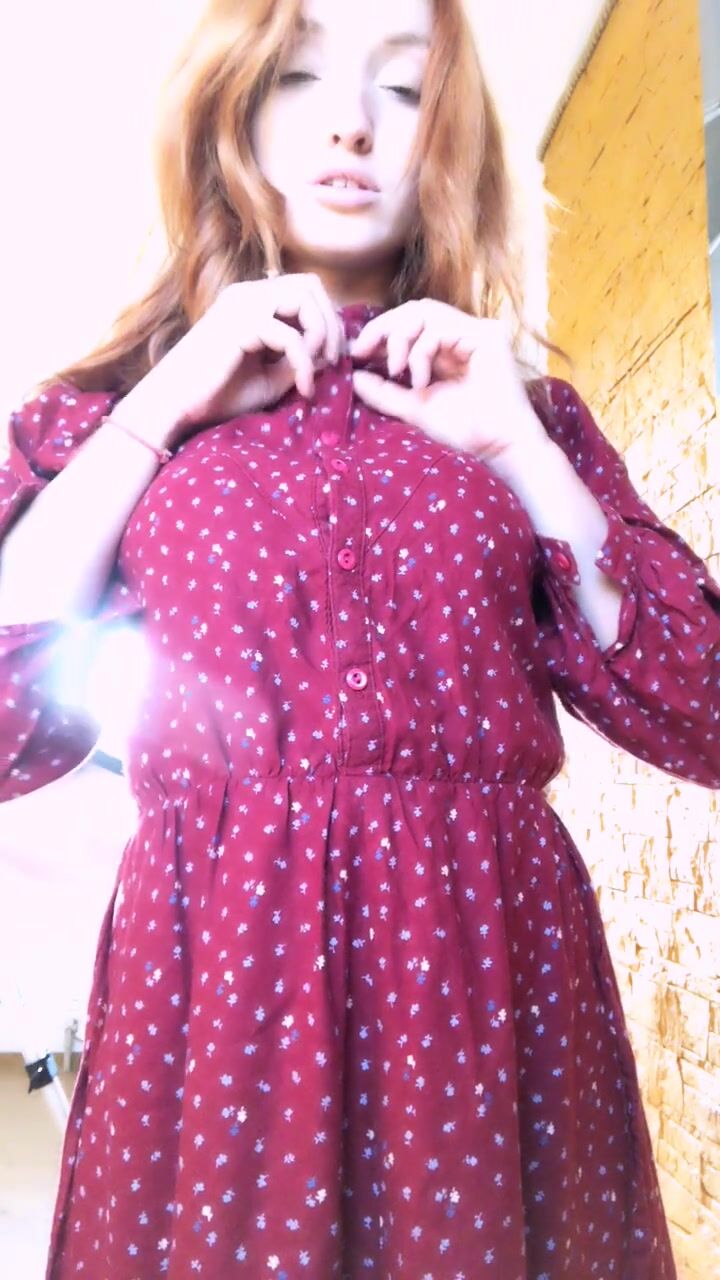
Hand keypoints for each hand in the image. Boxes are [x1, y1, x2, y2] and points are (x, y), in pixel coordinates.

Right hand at [114, 273, 345, 451]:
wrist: (175, 405)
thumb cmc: (217, 393)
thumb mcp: (270, 377)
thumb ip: (300, 360)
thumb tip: (332, 354)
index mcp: (252, 301)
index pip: (305, 290)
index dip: (326, 320)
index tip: (328, 359)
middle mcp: (247, 294)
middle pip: (311, 285)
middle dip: (331, 323)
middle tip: (332, 361)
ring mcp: (242, 304)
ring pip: (305, 298)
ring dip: (322, 335)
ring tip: (317, 372)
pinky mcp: (240, 324)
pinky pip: (291, 336)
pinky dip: (305, 363)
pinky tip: (303, 389)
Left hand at [349, 299, 549, 464]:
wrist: (497, 448)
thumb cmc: (463, 430)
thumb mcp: (413, 408)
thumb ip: (385, 392)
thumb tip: (353, 377)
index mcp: (447, 347)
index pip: (409, 322)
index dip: (379, 330)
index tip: (356, 352)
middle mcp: (463, 333)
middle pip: (414, 310)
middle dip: (383, 327)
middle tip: (364, 351)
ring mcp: (477, 331)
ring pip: (425, 312)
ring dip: (401, 339)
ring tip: (396, 370)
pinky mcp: (488, 335)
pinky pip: (441, 328)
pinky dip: (421, 352)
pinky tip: (420, 380)